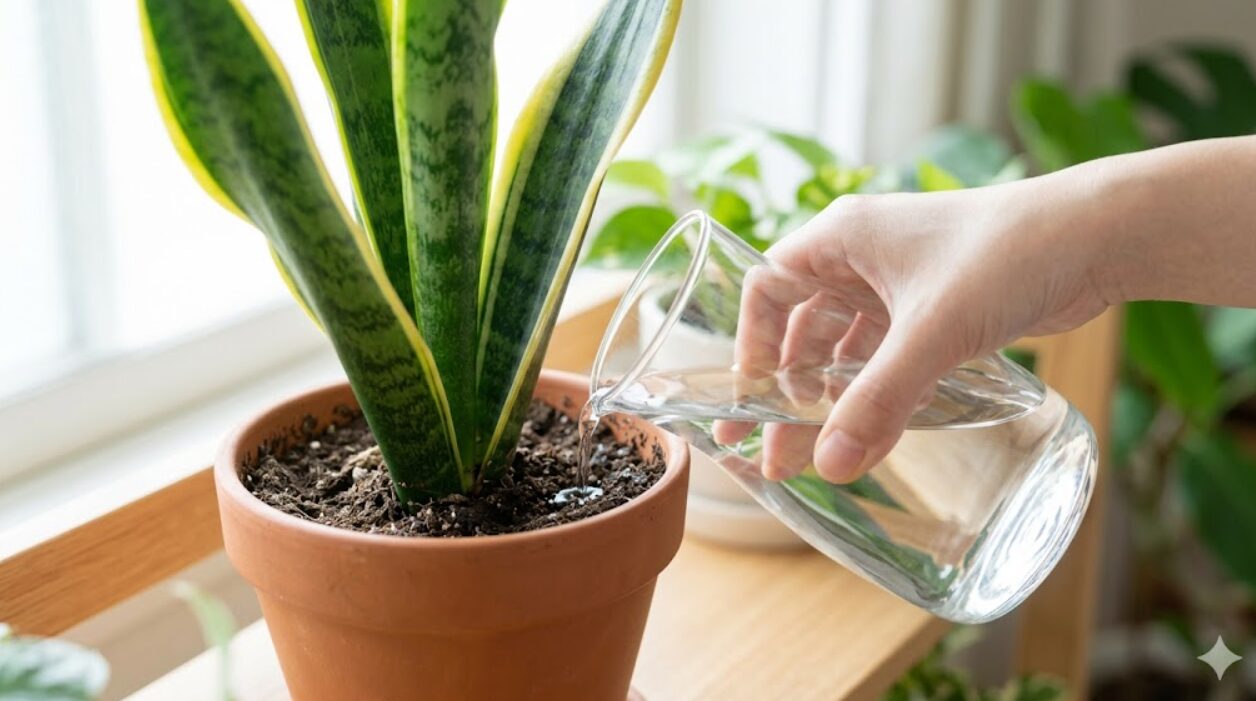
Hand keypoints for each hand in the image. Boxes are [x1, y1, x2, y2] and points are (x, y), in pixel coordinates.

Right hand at [717, 180, 1111, 483]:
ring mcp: (901, 283)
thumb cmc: (1007, 254)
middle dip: (787, 392)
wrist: (1096, 237)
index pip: (766, 289)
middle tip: (771, 451)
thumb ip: (879, 400)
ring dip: (831, 399)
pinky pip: (889, 357)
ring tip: (818, 456)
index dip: (750, 346)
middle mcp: (863, 257)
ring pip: (846, 348)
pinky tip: (874, 432)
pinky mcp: (937, 308)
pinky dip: (877, 392)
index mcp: (842, 237)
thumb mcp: (932, 331)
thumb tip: (832, 464)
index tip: (747, 402)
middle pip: (802, 329)